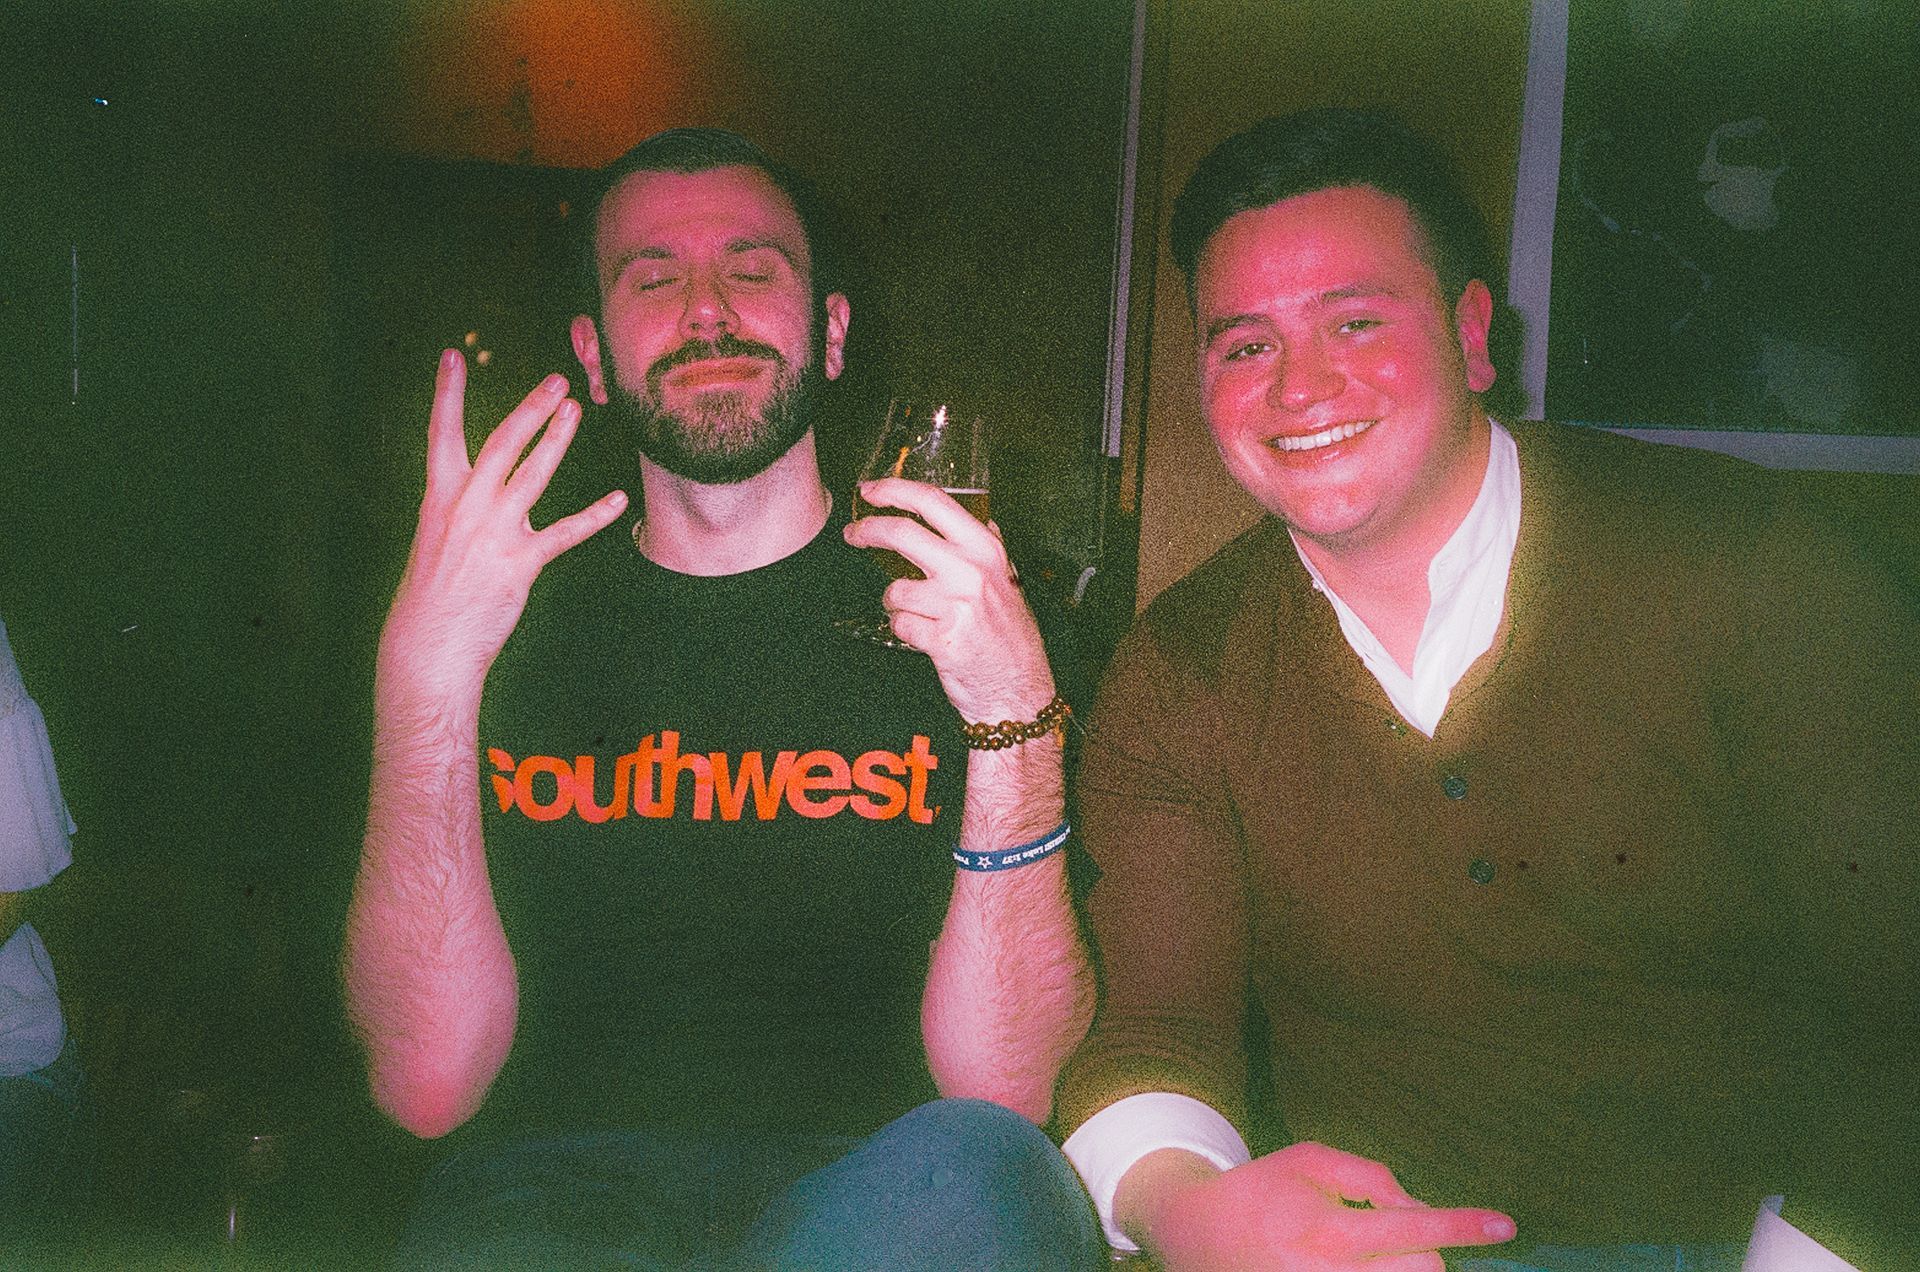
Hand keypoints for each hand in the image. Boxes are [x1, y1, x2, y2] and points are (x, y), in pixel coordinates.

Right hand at [382, 352, 626, 689]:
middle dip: (530, 407)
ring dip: (558, 439)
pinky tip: (618, 500)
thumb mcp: (437, 539)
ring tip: (577, 410)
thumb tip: (489, 490)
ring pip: (534, 474)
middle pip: (502, 442)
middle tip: (556, 380)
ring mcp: (494, 533)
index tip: (452, 356)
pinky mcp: (521, 564)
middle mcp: (466, 507)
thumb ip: (463, 508)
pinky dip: (595, 515)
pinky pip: (565, 532)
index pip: (441, 433)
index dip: (447, 393)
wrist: (428, 644)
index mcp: (439, 497)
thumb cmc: (434, 593)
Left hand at [842, 477, 1053, 722]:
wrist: (1018, 689)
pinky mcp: (940, 639)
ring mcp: (955, 605)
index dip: (894, 490)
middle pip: (901, 533)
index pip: (933, 502)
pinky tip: (924, 635)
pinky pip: (899, 624)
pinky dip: (904, 630)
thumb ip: (988, 546)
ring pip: (895, 589)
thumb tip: (977, 515)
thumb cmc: (1010, 636)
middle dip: (867, 531)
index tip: (870, 490)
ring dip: (896, 602)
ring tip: (917, 614)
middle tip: (853, 534)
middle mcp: (971, 571)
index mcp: (986, 549)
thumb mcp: (1007, 579)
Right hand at [1135, 1143, 1515, 1271]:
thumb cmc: (1260, 1191)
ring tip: (1379, 1252)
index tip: (1505, 1225)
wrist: (1196, 1237)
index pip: (1413, 1228)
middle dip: (1429, 1248)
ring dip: (1411, 1270)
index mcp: (1326, 1229)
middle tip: (1403, 1231)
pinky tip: (1375, 1263)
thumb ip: (1370, 1176)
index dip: (1463, 1225)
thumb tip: (1416, 1206)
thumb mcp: (1309, 1161)